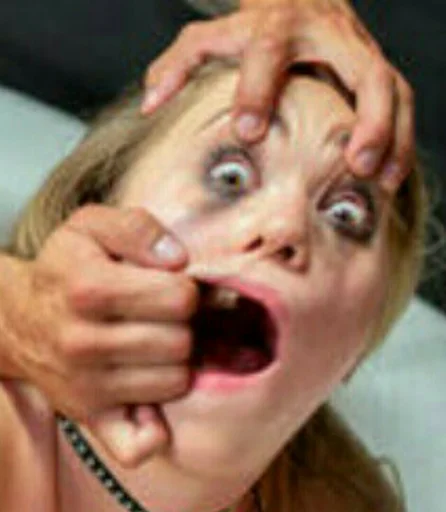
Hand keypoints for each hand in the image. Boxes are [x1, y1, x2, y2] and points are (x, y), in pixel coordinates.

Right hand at [1, 205, 197, 465]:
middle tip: (166, 315)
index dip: (187, 289)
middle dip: (184, 324)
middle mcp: (84, 342)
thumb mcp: (93, 225)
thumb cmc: (66, 268)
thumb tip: (178, 259)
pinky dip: (154, 429)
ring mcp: (87, 386)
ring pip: (175, 382)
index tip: (172, 286)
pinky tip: (152, 400)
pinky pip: (136, 445)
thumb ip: (138, 228)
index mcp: (89, 289)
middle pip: (182, 342)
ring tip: (156, 341)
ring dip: (176, 360)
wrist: (21, 317)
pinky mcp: (91, 416)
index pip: (180, 298)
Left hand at [142, 0, 413, 192]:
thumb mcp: (211, 38)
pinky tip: (391, 176)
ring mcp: (358, 50)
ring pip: (391, 87)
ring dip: (391, 134)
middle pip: (362, 68)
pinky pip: (403, 100)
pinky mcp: (376, 66)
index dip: (258, 90)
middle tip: (353, 163)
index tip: (249, 133)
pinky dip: (401, 138)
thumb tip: (150, 103)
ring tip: (380, 179)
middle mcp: (326, 36)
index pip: (266, 54)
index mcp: (276, 29)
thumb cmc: (250, 29)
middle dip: (363, 117)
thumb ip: (178, 65)